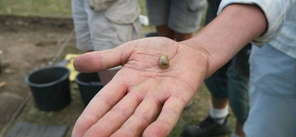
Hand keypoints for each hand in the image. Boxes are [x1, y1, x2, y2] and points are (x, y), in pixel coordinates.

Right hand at [72, 37, 208, 136]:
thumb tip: (75, 62)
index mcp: (125, 83)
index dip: (90, 117)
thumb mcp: (129, 51)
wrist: (187, 50)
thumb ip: (106, 58)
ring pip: (141, 118)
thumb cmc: (157, 51)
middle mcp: (139, 95)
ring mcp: (159, 97)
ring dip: (128, 132)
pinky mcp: (179, 96)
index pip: (103, 103)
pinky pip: (169, 112)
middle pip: (119, 115)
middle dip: (105, 129)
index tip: (78, 133)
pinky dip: (161, 125)